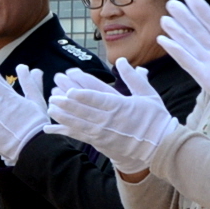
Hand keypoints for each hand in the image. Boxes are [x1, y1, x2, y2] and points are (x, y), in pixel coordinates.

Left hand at [47, 59, 179, 173]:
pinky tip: (49, 128)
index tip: (70, 90)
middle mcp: (109, 121)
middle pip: (84, 111)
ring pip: (78, 124)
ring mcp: (103, 134)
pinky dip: (63, 131)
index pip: (99, 99)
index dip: (83, 96)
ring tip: (50, 107)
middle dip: (67, 103)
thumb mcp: (148, 95)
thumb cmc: (155, 119)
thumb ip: (134, 78)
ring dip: (63, 116)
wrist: (159, 147)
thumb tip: (122, 61)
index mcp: (121, 107)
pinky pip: (78, 136)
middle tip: (53, 95)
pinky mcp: (99, 143)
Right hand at [157, 0, 209, 130]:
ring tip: (164, 18)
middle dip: (185, 16)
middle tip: (171, 2)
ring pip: (190, 43)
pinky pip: (187, 61)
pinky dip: (175, 51)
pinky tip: (164, 40)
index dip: (202, 9)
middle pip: (197, 30)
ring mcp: (208, 64)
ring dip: (177, 31)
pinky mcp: (204, 77)